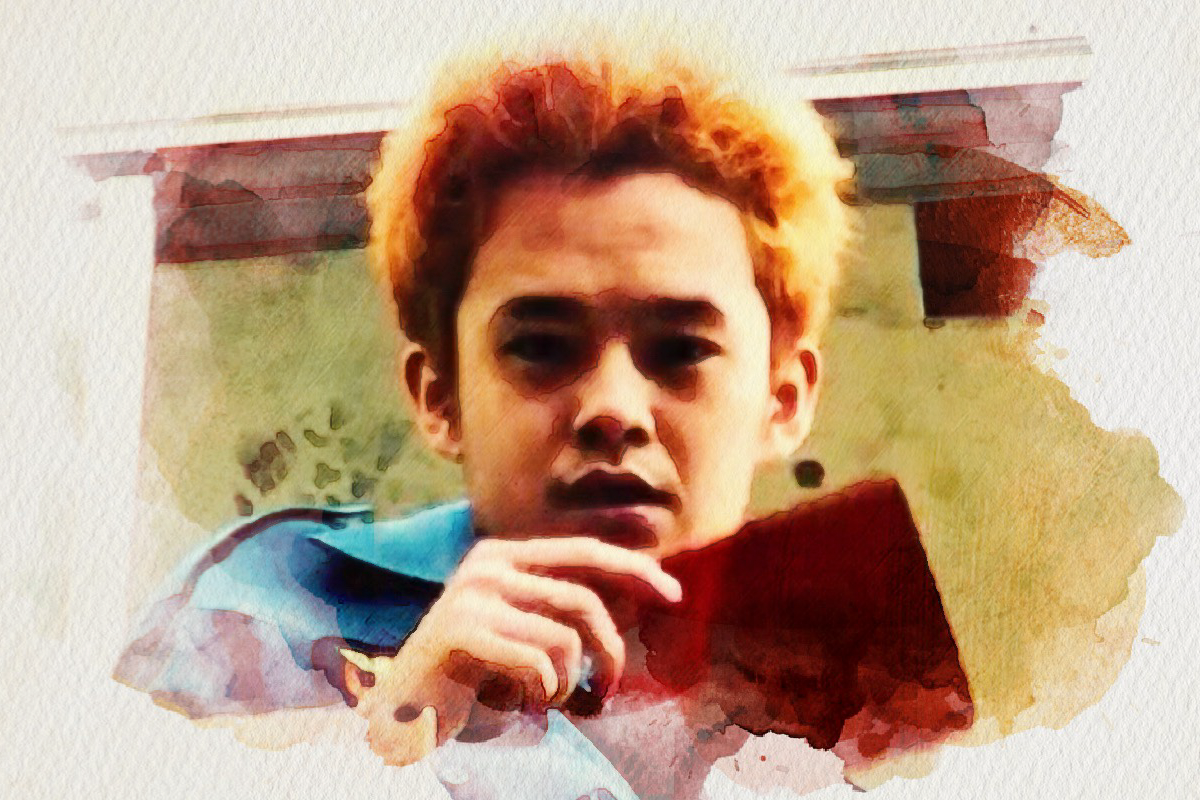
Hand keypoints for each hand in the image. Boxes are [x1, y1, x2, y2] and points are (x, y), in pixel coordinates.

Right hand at [341, 536, 681, 763]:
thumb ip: (560, 607)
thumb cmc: (472, 671)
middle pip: (583, 601)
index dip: (633, 569)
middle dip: (609, 652)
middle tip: (607, 692)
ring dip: (567, 684)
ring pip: (564, 640)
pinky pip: (537, 664)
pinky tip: (517, 703)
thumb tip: (638, 594)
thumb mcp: (520, 628)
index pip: (584, 551)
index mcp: (505, 556)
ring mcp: (472, 596)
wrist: (402, 704)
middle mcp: (488, 566)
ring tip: (543, 699)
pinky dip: (540, 694)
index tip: (673, 594)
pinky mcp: (460, 631)